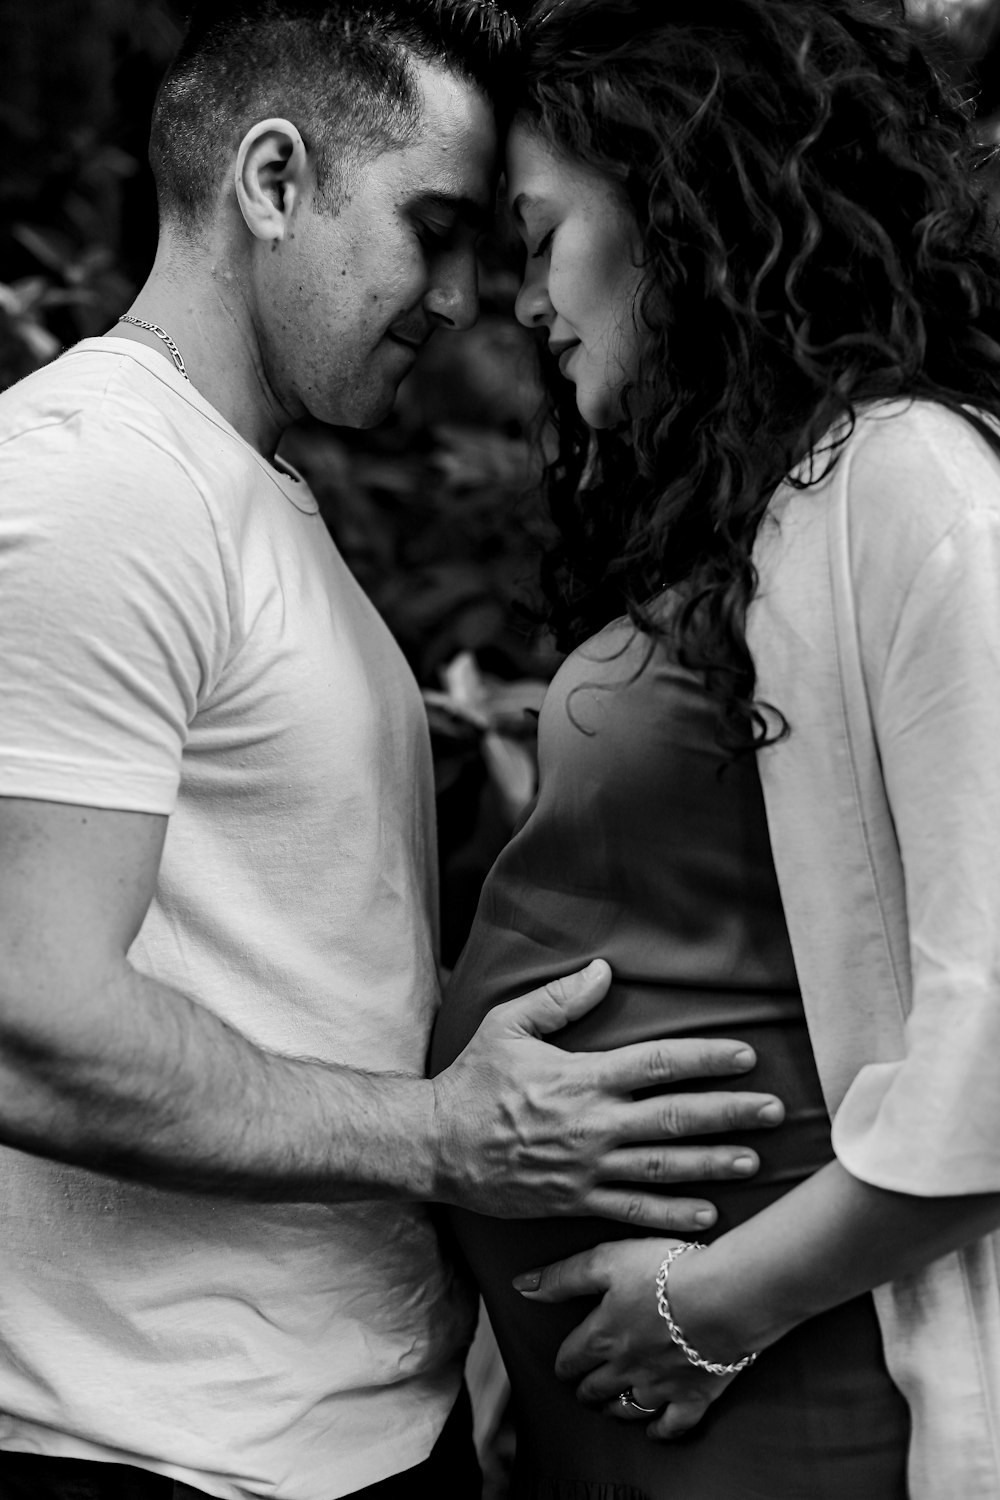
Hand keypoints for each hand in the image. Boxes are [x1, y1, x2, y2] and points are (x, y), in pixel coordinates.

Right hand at [431, 960, 783, 1228]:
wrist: (436, 1146)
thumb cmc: (472, 1080)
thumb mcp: (507, 1024)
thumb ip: (559, 998)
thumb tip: (604, 972)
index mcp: (582, 1077)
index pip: (658, 1063)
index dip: (706, 1057)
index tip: (745, 1055)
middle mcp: (594, 1124)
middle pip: (676, 1117)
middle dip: (730, 1112)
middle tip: (774, 1110)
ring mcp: (587, 1168)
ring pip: (664, 1167)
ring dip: (712, 1163)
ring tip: (754, 1160)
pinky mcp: (575, 1201)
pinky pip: (632, 1212)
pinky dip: (671, 1215)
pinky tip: (707, 1215)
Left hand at [513, 1239, 740, 1438]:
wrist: (724, 1297)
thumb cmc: (666, 1272)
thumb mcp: (607, 1260)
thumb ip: (564, 1276)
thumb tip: (522, 1286)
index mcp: (603, 1336)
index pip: (571, 1358)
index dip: (565, 1362)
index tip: (564, 1365)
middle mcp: (626, 1368)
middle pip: (596, 1388)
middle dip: (586, 1389)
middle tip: (583, 1388)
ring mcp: (661, 1387)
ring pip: (628, 1409)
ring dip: (614, 1409)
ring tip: (609, 1407)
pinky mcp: (695, 1396)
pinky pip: (673, 1425)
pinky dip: (660, 1431)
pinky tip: (654, 1431)